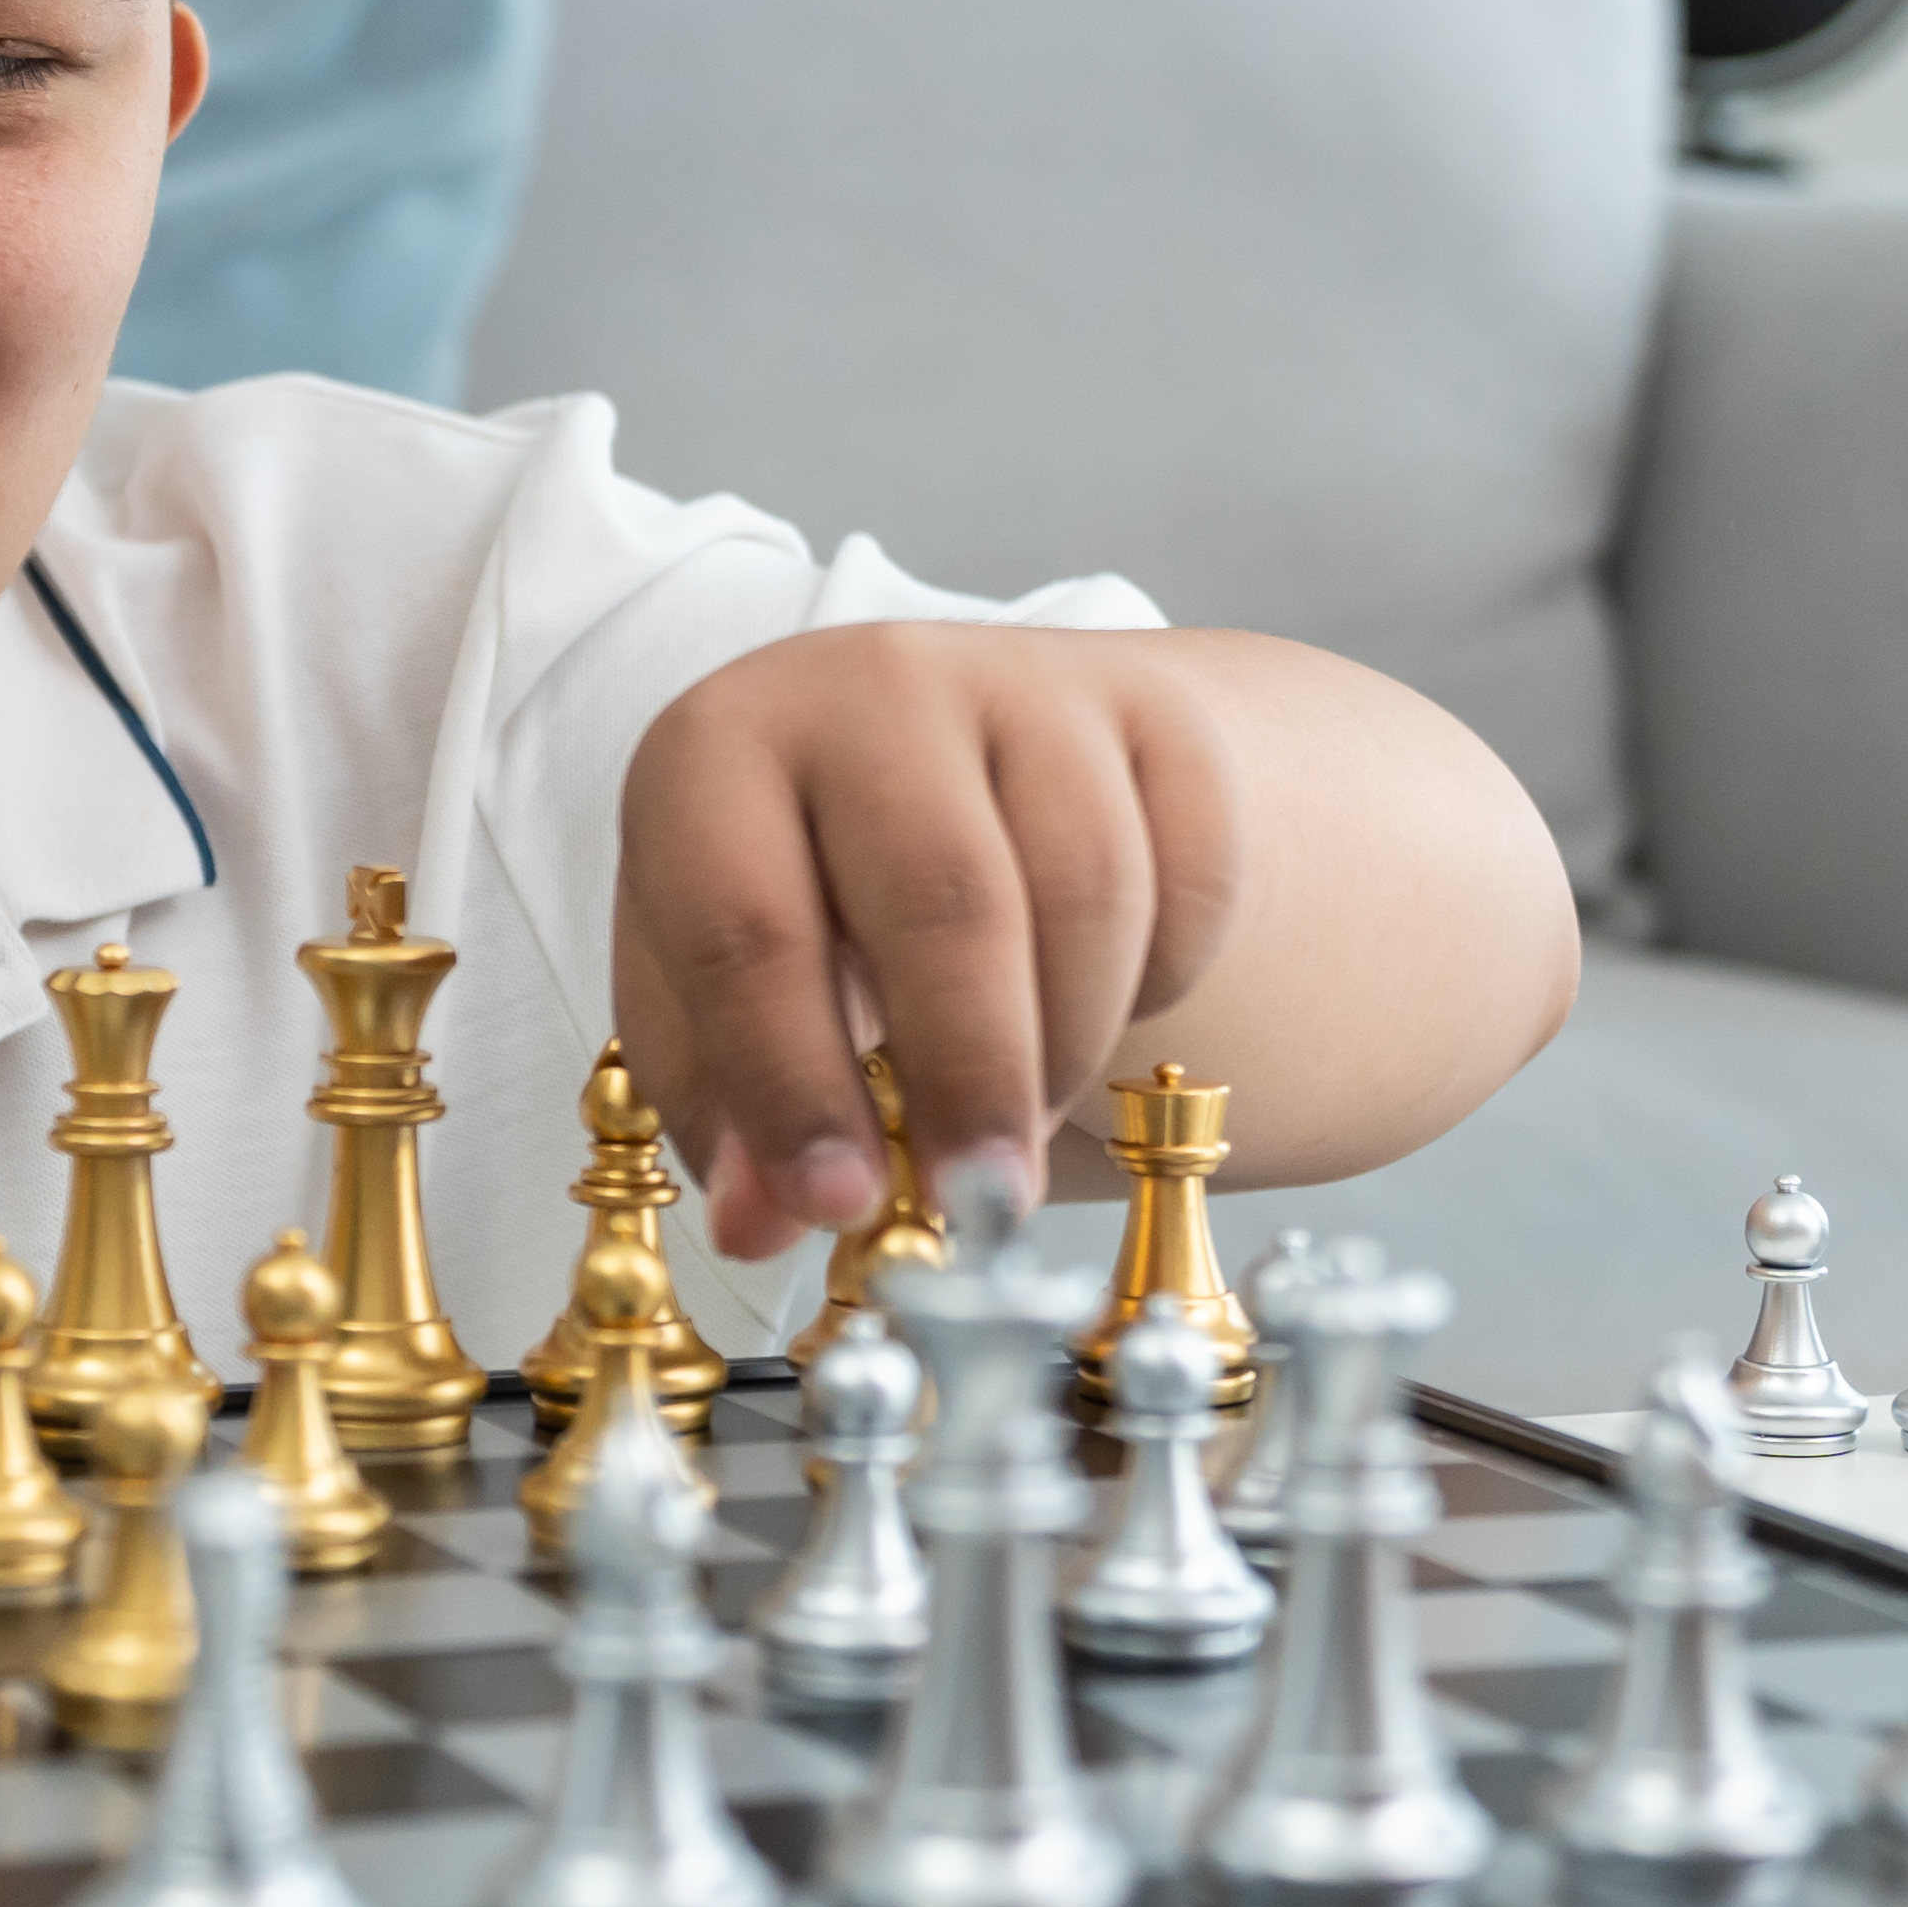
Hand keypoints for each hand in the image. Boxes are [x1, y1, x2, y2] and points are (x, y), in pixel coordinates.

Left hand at [613, 620, 1247, 1258]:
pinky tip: (1100, 1008)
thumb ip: (728, 1108)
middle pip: (941, 897)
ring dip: (1065, 1044)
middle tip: (983, 1207)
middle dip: (968, 1077)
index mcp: (717, 751)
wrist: (955, 753)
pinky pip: (1190, 872)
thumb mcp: (718, 990)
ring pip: (1086, 888)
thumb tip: (758, 1226)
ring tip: (1024, 1122)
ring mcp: (1025, 680)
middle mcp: (869, 683)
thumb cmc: (802, 895)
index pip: (748, 929)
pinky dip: (1160, 978)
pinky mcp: (1154, 706)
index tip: (841, 1207)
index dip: (793, 1086)